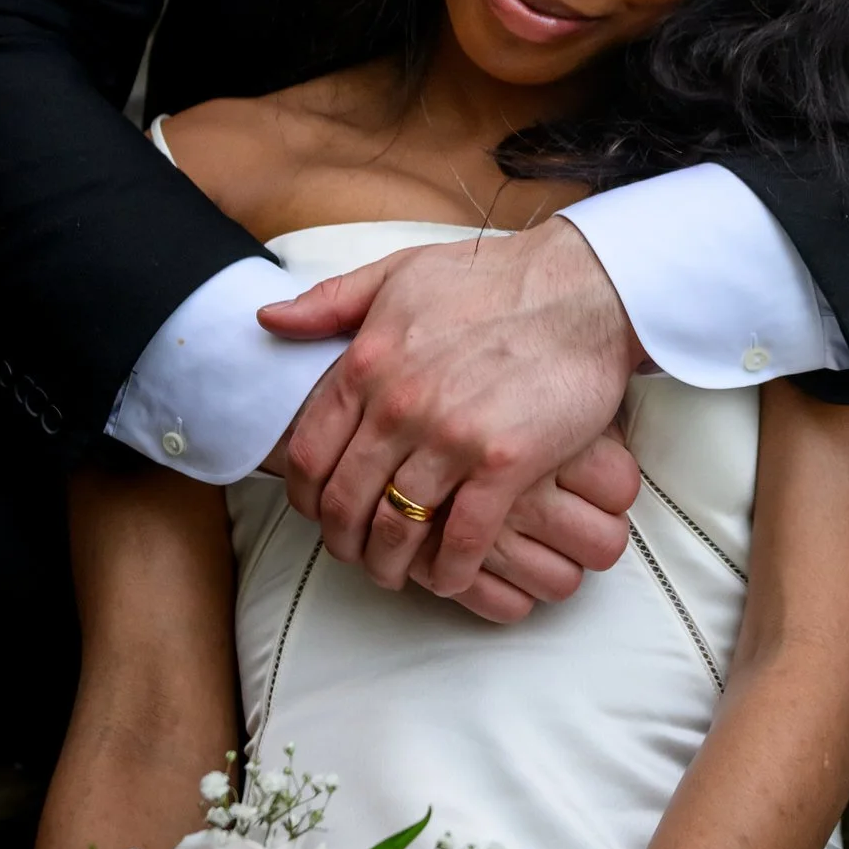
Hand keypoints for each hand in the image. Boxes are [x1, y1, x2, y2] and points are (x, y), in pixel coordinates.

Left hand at [258, 219, 642, 602]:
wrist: (580, 289)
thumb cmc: (492, 279)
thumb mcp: (398, 273)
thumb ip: (330, 302)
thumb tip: (268, 320)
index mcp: (367, 362)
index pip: (308, 452)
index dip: (305, 497)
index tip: (317, 513)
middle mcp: (399, 404)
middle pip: (345, 501)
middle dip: (343, 541)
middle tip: (355, 555)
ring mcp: (451, 437)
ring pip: (397, 527)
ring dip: (390, 564)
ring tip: (397, 573)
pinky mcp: (505, 463)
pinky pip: (463, 538)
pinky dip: (450, 569)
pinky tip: (450, 576)